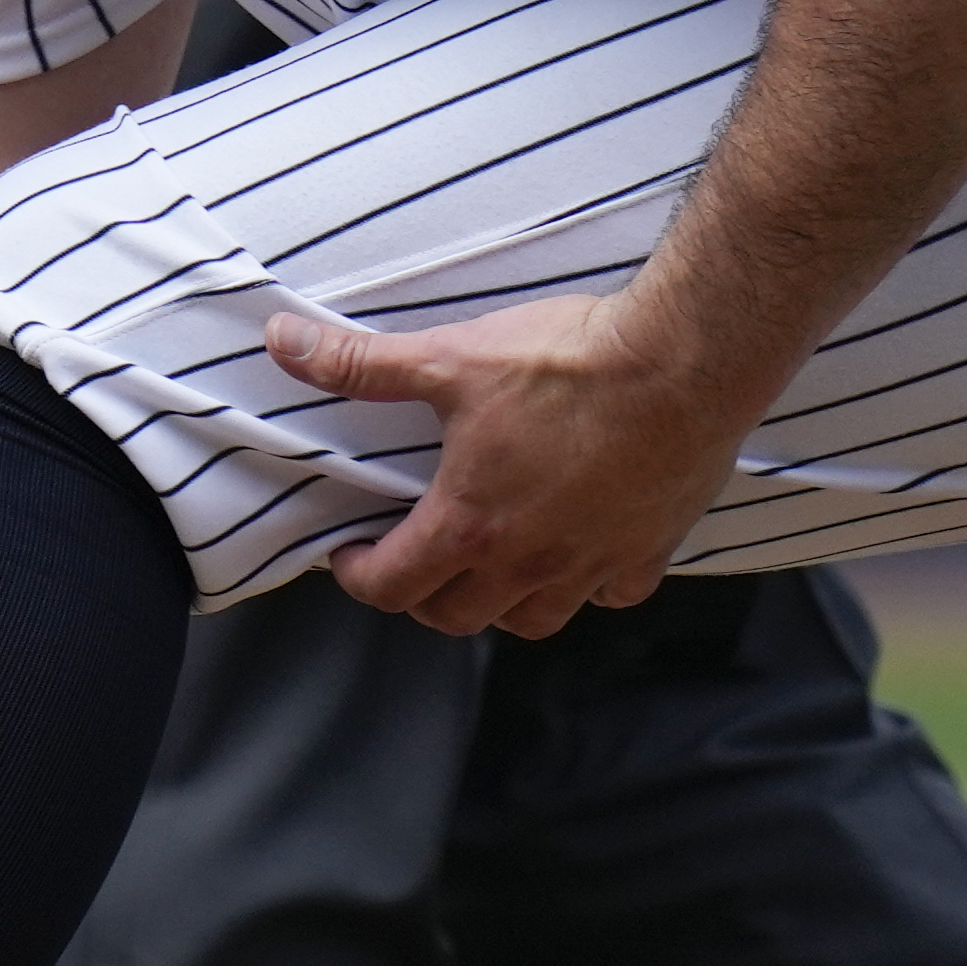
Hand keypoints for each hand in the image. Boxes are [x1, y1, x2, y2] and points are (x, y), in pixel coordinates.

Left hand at [274, 290, 769, 636]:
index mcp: (471, 524)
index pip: (392, 586)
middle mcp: (529, 561)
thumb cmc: (570, 361)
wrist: (684, 359)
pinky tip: (582, 555)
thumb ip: (362, 362)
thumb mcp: (451, 356)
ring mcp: (592, 563)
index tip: (352, 553)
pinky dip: (588, 587)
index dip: (358, 576)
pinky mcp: (647, 550)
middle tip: (412, 556)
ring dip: (499, 604)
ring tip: (489, 567)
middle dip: (421, 594)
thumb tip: (282, 343)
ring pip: (531, 622)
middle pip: (455, 616)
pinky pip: (610, 596)